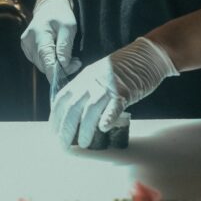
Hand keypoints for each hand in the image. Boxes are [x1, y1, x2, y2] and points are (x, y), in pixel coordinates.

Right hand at [20, 0, 80, 80]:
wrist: (50, 6)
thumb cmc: (61, 15)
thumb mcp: (69, 27)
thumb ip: (65, 46)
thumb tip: (63, 64)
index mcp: (39, 34)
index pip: (46, 59)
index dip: (54, 73)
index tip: (64, 80)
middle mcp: (29, 40)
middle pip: (44, 64)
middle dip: (60, 68)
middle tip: (75, 63)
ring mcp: (26, 45)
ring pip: (41, 65)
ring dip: (55, 66)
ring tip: (69, 58)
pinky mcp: (26, 48)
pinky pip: (39, 61)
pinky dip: (49, 62)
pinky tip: (57, 55)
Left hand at [49, 37, 178, 147]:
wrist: (147, 55)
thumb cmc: (124, 68)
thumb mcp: (99, 76)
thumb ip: (88, 91)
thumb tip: (77, 114)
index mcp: (84, 77)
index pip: (63, 97)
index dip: (56, 116)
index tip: (53, 132)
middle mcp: (92, 80)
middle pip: (73, 106)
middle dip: (66, 128)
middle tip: (63, 145)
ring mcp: (109, 85)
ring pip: (91, 108)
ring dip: (85, 128)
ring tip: (83, 144)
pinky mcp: (126, 90)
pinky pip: (115, 105)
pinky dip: (108, 117)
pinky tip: (103, 128)